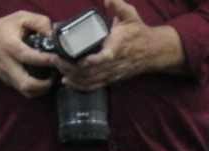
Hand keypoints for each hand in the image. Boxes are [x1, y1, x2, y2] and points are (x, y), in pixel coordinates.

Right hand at [0, 11, 57, 97]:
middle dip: (45, 84)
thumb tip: (53, 34)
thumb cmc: (3, 29)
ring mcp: (8, 76)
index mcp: (9, 45)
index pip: (27, 57)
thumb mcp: (19, 18)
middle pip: (26, 84)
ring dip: (42, 90)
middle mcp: (8, 64)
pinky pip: (25, 92)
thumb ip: (39, 22)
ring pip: (26, 92)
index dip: (44, 60)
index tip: (57, 59)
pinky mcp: (10, 83)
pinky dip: (37, 90)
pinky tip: (44, 81)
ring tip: (52, 79)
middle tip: (55, 74)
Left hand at [58, 0, 184, 90]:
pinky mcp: (110, 79)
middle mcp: (113, 64)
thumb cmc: (138, 32)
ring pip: (89, 81)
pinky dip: (79, 86)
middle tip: (55, 58)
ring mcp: (111, 74)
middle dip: (70, 68)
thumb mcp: (130, 15)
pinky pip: (93, 86)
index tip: (78, 59)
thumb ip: (118, 6)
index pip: (103, 59)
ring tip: (58, 67)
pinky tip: (67, 82)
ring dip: (72, 77)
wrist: (152, 51)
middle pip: (90, 73)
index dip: (90, 62)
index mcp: (116, 48)